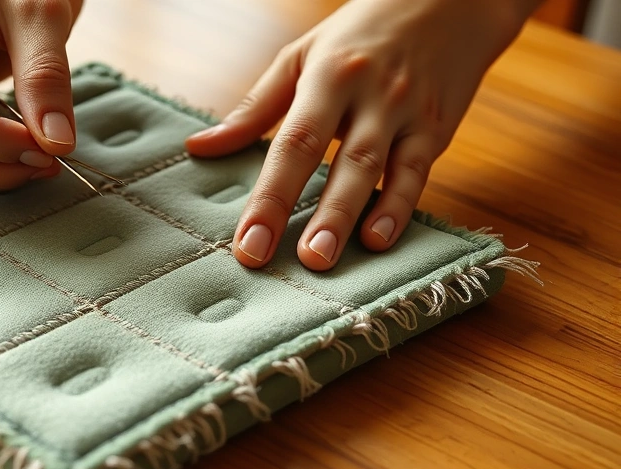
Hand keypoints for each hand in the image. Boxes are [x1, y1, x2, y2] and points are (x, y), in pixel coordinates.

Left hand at [186, 0, 539, 269]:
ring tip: (327, 260)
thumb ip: (254, 108)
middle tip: (295, 262)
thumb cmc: (359, 34)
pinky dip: (400, 208)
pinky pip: (419, 173)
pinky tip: (379, 240)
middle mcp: (370, 95)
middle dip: (317, 215)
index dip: (271, 196)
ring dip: (354, 217)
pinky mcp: (438, 128)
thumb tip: (201, 148)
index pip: (294, 142)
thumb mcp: (301, 56)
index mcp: (328, 76)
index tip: (249, 242)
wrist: (449, 2)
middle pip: (342, 160)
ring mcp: (408, 113)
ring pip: (381, 170)